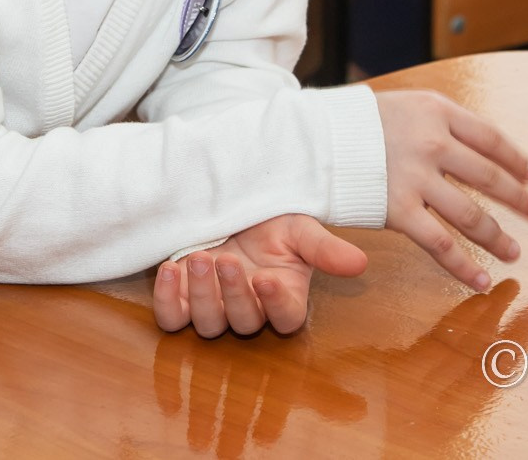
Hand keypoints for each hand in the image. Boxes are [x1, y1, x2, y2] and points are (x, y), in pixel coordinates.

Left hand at [151, 213, 365, 336]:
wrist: (228, 203)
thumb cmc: (268, 218)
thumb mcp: (298, 227)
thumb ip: (325, 248)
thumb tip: (359, 264)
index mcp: (284, 294)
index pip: (286, 317)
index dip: (276, 304)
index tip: (267, 278)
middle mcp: (250, 308)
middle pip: (245, 323)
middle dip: (234, 293)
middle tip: (227, 260)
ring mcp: (214, 308)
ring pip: (209, 325)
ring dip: (203, 295)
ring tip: (200, 258)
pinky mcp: (182, 302)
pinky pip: (172, 319)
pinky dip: (167, 300)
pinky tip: (168, 269)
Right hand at [375, 88, 527, 291]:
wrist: (310, 137)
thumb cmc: (356, 122)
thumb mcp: (404, 104)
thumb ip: (439, 122)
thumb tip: (475, 146)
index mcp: (437, 112)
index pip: (491, 138)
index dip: (515, 158)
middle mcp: (433, 143)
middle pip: (489, 176)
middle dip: (518, 198)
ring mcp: (417, 178)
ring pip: (471, 214)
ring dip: (497, 236)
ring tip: (514, 252)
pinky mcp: (398, 210)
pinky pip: (439, 243)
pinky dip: (464, 265)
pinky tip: (480, 279)